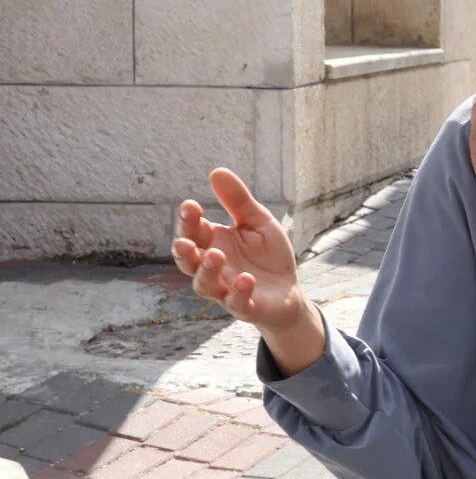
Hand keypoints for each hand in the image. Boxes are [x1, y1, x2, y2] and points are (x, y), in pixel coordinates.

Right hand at [172, 169, 322, 376]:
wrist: (289, 291)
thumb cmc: (267, 256)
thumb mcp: (258, 222)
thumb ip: (238, 202)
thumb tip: (217, 171)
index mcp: (214, 243)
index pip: (193, 232)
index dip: (188, 221)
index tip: (190, 206)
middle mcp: (213, 268)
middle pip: (189, 261)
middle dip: (183, 251)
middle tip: (183, 241)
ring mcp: (226, 289)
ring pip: (205, 285)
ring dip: (207, 271)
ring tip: (216, 255)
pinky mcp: (245, 306)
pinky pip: (237, 303)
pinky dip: (239, 292)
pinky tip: (246, 279)